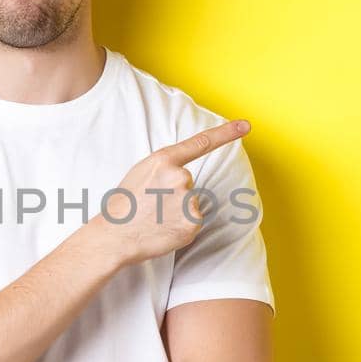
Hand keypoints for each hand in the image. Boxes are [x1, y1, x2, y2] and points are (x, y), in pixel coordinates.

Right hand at [93, 119, 250, 265]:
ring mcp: (188, 200)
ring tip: (154, 218)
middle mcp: (180, 176)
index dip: (226, 133)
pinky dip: (181, 228)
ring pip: (191, 204)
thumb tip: (180, 175)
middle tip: (151, 205)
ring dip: (177, 212)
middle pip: (188, 183)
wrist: (115, 236)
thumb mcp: (140, 174)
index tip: (245, 125)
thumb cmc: (124, 206)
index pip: (201, 143)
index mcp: (163, 160)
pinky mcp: (193, 222)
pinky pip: (193, 222)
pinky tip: (163, 229)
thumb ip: (164, 168)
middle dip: (174, 194)